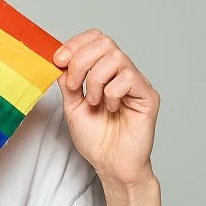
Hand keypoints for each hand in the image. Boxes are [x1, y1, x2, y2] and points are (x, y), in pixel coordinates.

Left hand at [53, 29, 159, 185]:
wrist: (112, 166)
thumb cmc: (96, 139)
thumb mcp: (72, 106)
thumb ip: (67, 82)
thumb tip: (59, 60)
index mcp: (105, 71)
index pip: (95, 39)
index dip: (75, 44)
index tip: (57, 60)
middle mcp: (122, 72)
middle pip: (104, 42)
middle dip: (80, 60)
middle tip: (73, 85)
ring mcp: (137, 82)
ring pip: (115, 57)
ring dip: (95, 80)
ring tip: (93, 102)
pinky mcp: (148, 96)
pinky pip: (128, 78)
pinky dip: (112, 93)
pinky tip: (111, 109)